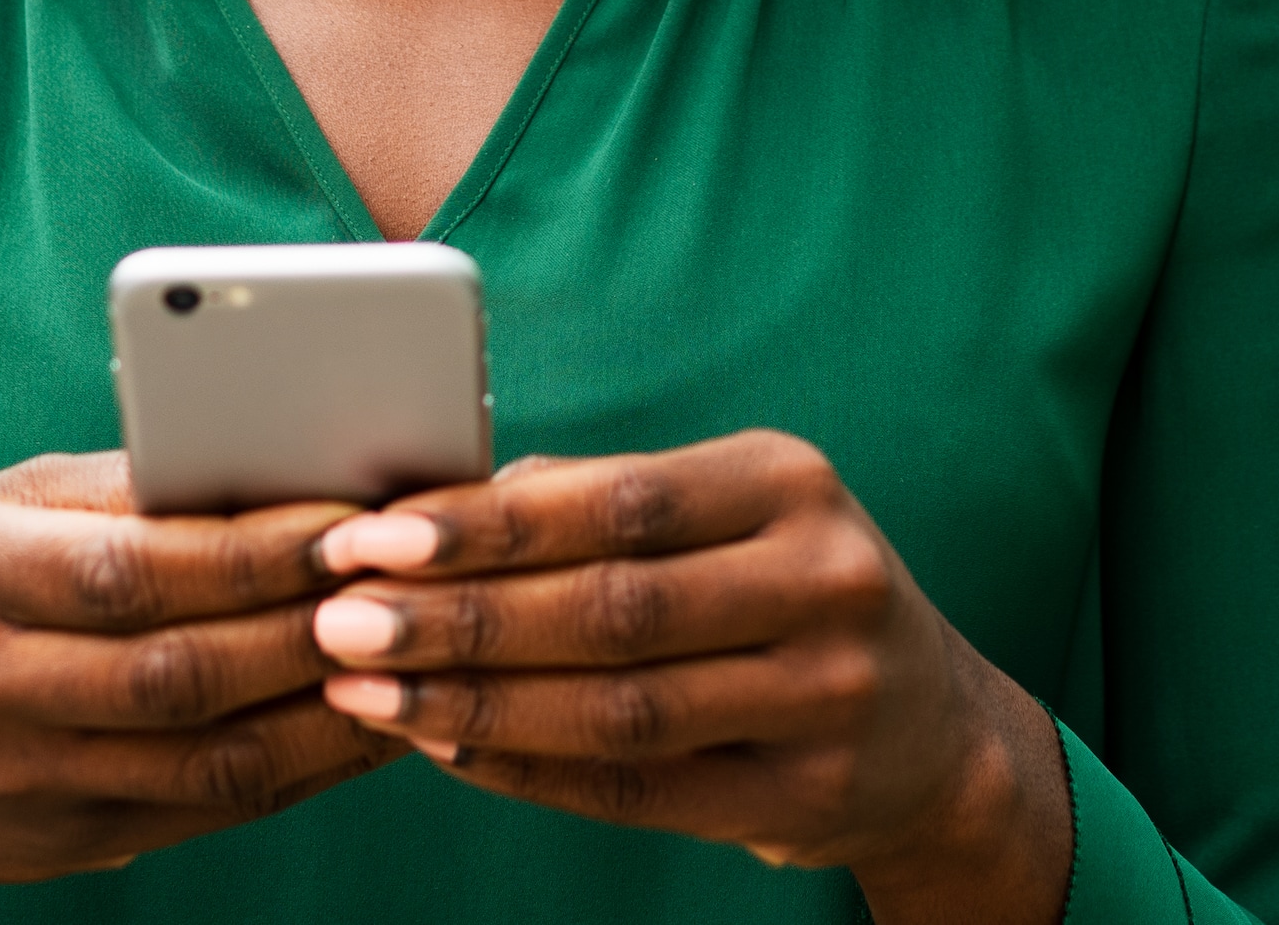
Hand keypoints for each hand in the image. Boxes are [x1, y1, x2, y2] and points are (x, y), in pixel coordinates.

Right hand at [0, 451, 402, 920]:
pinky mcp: (68, 844)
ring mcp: (24, 780)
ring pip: (205, 759)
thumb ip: (112, 492)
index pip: (131, 567)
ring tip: (413, 661)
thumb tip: (266, 457)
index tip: (355, 519)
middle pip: (177, 670)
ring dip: (324, 715)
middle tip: (412, 588)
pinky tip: (360, 726)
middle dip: (308, 629)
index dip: (255, 549)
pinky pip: (207, 811)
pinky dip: (297, 771)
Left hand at [307, 431, 1072, 924]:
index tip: (370, 534)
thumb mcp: (733, 512)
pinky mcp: (809, 795)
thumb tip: (438, 495)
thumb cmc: (783, 591)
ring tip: (369, 692)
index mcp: (791, 482)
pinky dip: (532, 770)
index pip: (616, 499)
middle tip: (342, 622)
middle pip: (610, 606)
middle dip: (458, 615)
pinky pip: (640, 789)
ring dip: (477, 701)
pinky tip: (447, 749)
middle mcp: (822, 582)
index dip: (485, 523)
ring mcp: (827, 697)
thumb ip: (601, 497)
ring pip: (619, 706)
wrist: (936, 733)